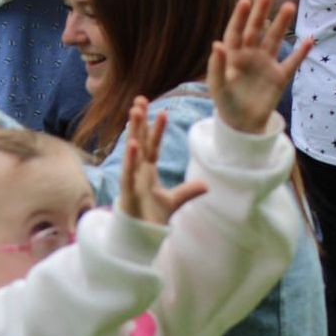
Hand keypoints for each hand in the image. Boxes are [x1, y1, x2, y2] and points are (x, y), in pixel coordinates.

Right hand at [118, 96, 206, 223]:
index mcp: (148, 170)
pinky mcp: (127, 190)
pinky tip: (132, 143)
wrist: (139, 235)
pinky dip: (130, 158)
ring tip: (134, 112)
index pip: (153, 145)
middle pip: (140, 141)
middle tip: (140, 100)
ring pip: (133, 150)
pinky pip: (128, 171)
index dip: (156, 129)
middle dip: (140, 121)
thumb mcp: (174, 201)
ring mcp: (132, 178)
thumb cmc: (151, 216)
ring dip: (134, 131)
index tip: (161, 111)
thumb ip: (188, 191)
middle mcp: (138, 170)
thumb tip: (207, 185)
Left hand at [206, 0, 311, 133]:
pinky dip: (301, 52)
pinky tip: (310, 40)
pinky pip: (292, 62)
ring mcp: (266, 64)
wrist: (242, 124)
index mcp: (232, 55)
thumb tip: (216, 43)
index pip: (236, 31)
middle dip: (261, 12)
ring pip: (275, 40)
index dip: (240, 17)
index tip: (245, 1)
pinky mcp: (279, 77)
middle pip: (256, 30)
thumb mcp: (217, 86)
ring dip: (282, 24)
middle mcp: (250, 55)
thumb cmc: (225, 103)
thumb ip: (216, 66)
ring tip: (290, 6)